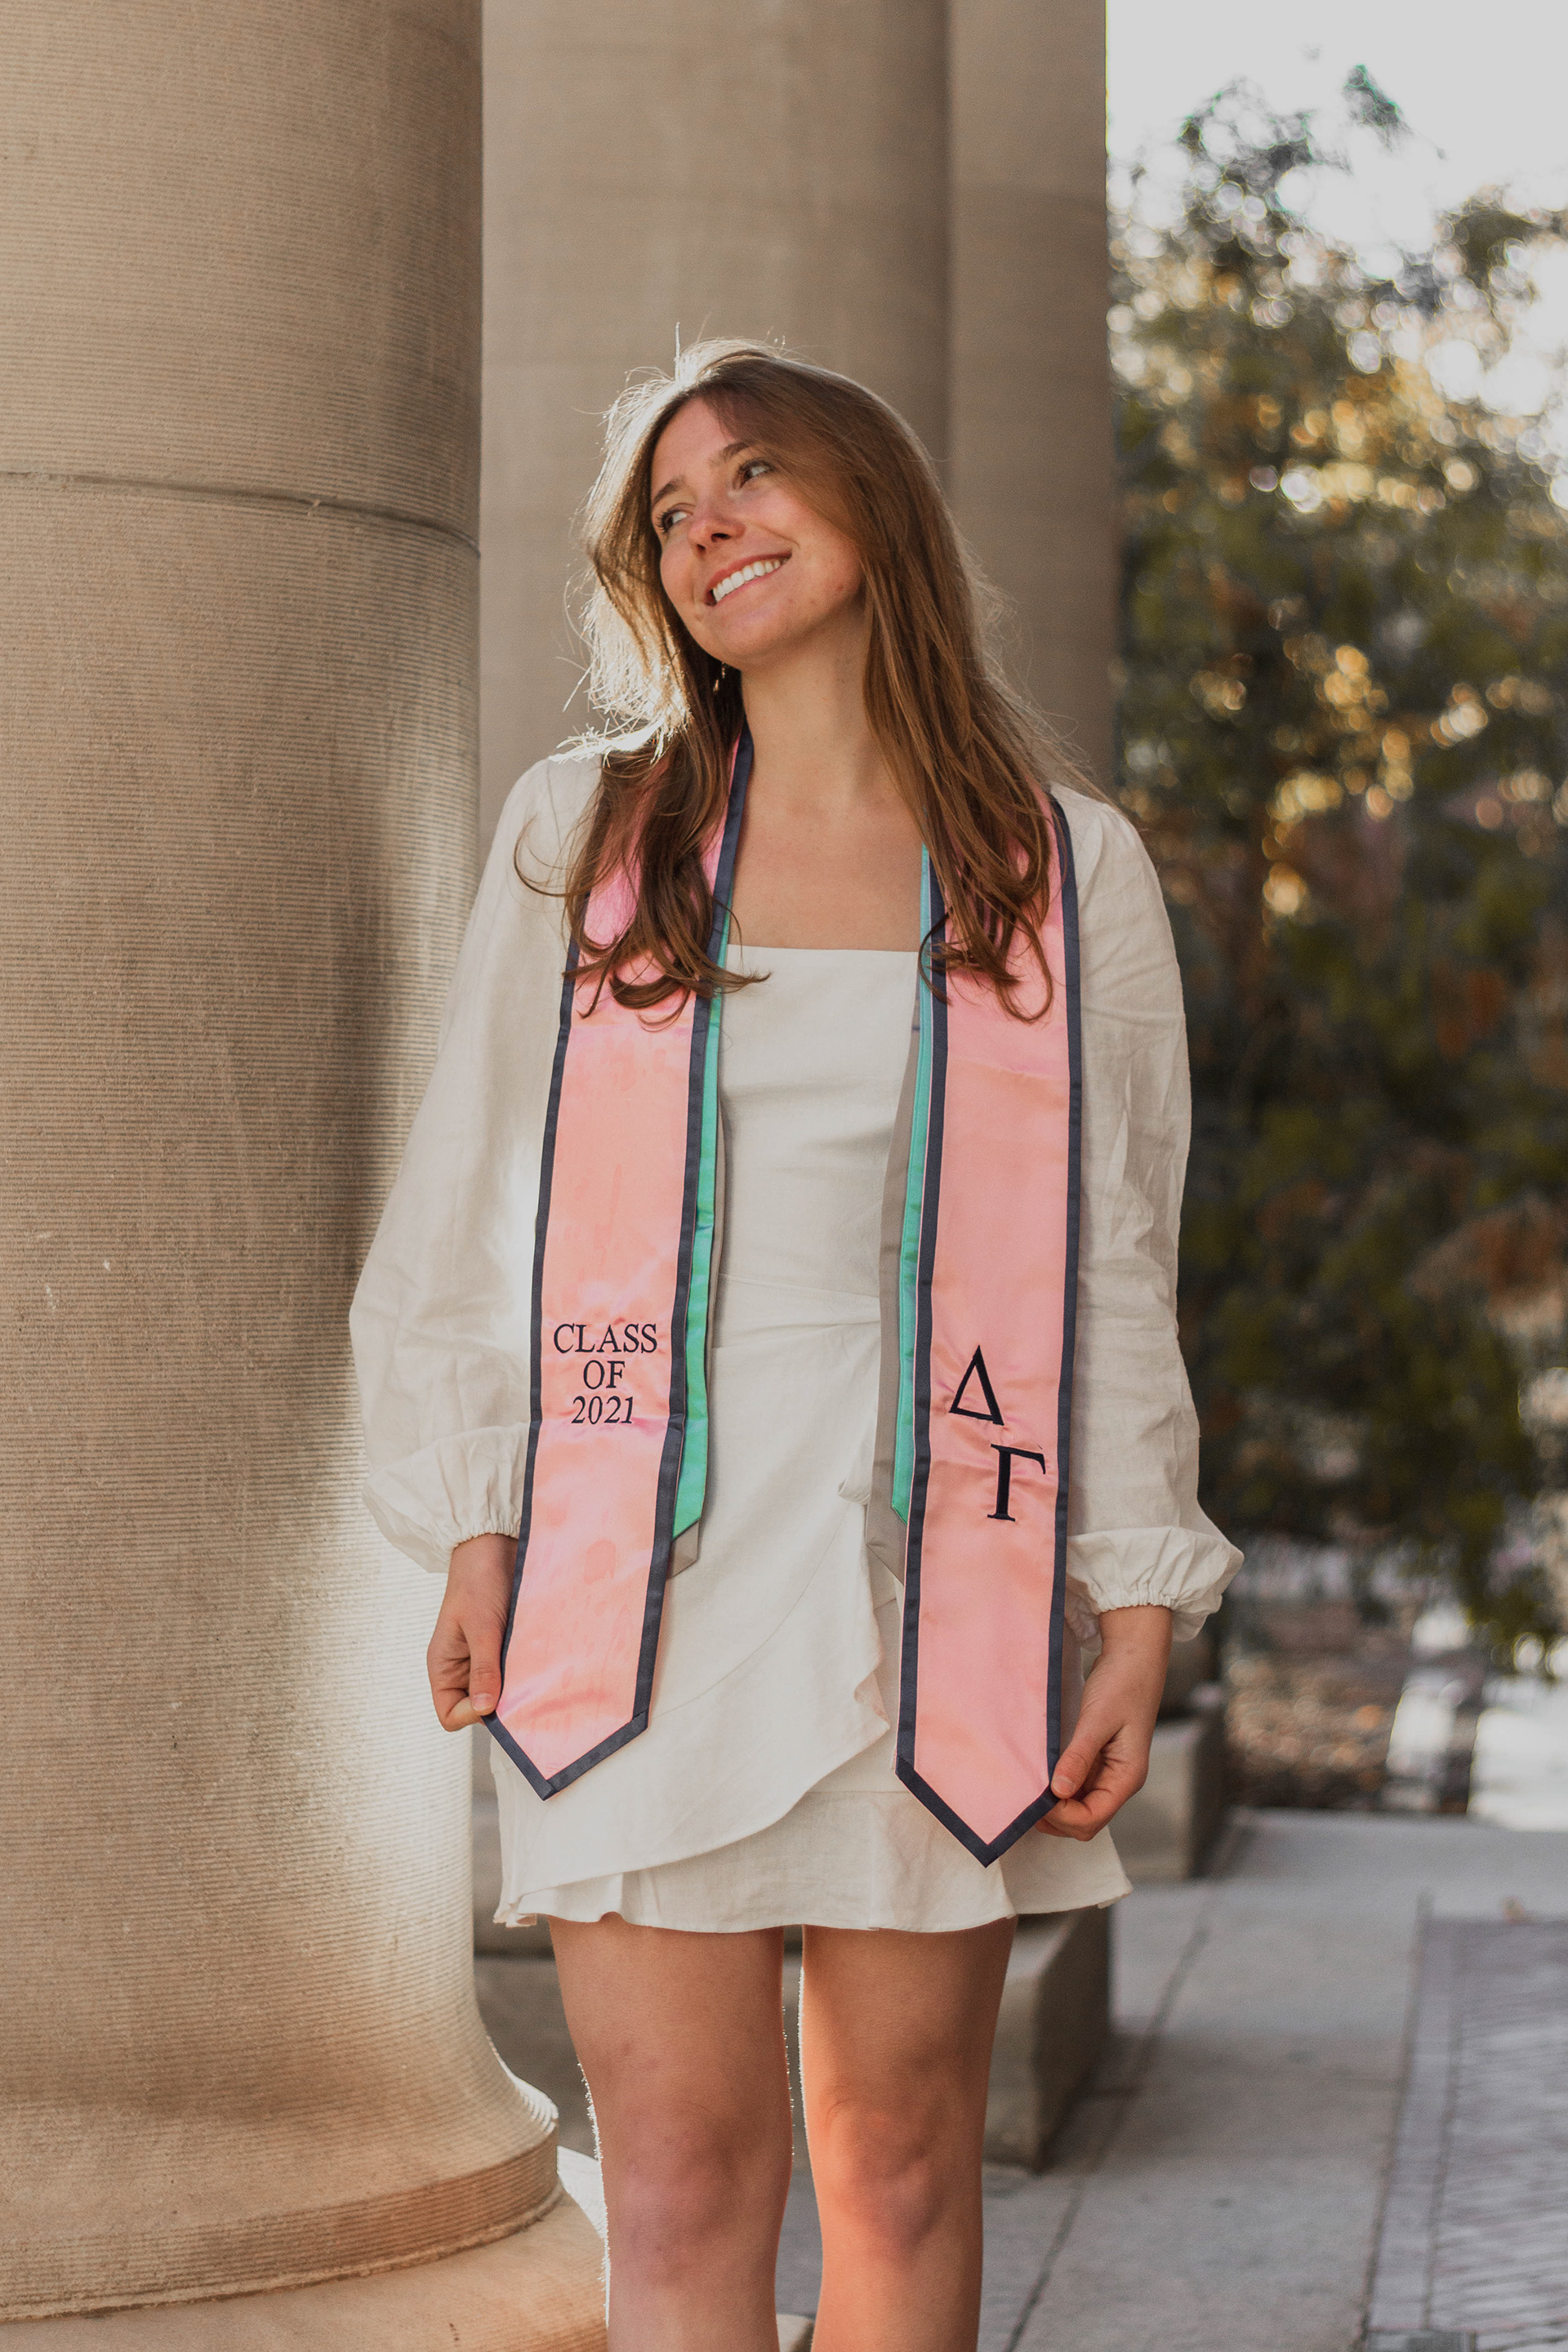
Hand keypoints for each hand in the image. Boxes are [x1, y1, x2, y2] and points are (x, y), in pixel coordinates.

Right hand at [427, 1534, 515, 1730]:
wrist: (494, 1544)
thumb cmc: (479, 1580)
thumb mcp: (481, 1626)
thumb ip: (483, 1668)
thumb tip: (484, 1709)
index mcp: (445, 1666)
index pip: (450, 1714)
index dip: (472, 1714)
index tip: (497, 1696)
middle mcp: (463, 1668)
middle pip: (478, 1708)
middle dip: (500, 1702)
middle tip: (522, 1685)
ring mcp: (485, 1659)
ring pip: (501, 1692)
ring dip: (517, 1685)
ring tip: (532, 1669)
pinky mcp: (505, 1648)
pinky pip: (515, 1672)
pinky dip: (527, 1671)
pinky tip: (539, 1660)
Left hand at [1038, 1604, 1172, 1840]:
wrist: (1134, 1657)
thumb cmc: (1122, 1684)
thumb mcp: (1098, 1719)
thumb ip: (1079, 1757)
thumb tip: (1058, 1791)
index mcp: (1127, 1777)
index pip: (1092, 1818)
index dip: (1063, 1817)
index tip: (1037, 1799)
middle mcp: (1119, 1781)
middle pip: (1086, 1821)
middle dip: (1056, 1818)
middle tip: (1025, 1800)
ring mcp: (1108, 1772)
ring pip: (1079, 1806)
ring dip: (1055, 1806)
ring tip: (1027, 1791)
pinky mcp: (1098, 1760)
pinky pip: (1076, 1786)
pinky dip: (1057, 1789)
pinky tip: (1038, 1777)